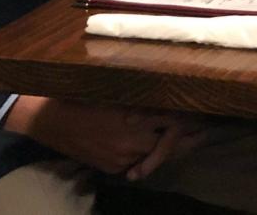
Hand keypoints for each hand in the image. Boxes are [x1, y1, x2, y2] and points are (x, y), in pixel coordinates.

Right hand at [4, 96, 206, 179]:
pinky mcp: (112, 167)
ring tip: (193, 139)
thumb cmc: (84, 95)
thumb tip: (173, 89)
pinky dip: (151, 157)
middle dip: (192, 137)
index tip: (204, 109)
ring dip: (174, 147)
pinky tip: (162, 149)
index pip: (175, 120)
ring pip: (157, 157)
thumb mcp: (117, 90)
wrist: (48, 119)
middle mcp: (132, 140)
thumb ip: (144, 95)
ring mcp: (122, 158)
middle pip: (172, 143)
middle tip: (208, 129)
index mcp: (135, 116)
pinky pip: (138, 164)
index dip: (191, 116)